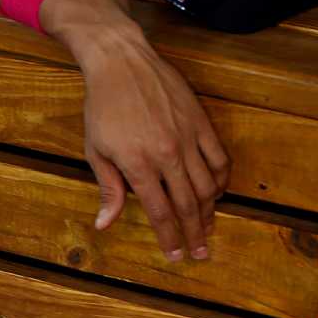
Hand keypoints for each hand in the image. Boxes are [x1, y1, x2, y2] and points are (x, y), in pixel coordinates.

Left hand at [44, 0, 229, 260]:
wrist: (122, 62)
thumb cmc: (102, 107)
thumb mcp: (96, 149)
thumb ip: (108, 188)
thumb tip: (105, 224)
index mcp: (139, 164)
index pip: (160, 212)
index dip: (170, 238)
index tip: (175, 256)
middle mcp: (168, 154)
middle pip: (189, 205)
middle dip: (195, 233)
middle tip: (200, 253)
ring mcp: (188, 137)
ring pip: (209, 185)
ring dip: (211, 211)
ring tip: (208, 227)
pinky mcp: (202, 122)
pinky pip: (220, 158)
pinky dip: (222, 179)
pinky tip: (218, 192)